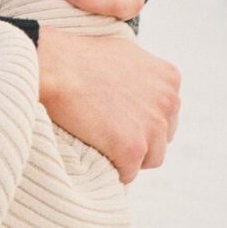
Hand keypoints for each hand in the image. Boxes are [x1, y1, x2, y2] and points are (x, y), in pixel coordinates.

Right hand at [38, 28, 180, 183]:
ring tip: (103, 149)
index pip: (166, 114)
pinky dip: (114, 171)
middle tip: (110, 135)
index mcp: (169, 79)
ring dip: (130, 158)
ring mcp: (152, 126)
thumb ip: (140, 73)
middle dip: (140, 139)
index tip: (119, 120)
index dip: (141, 120)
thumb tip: (135, 90)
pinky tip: (97, 159)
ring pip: (150, 158)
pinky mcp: (133, 147)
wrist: (57, 68)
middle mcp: (169, 102)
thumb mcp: (123, 54)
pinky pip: (129, 173)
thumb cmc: (78, 58)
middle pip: (162, 138)